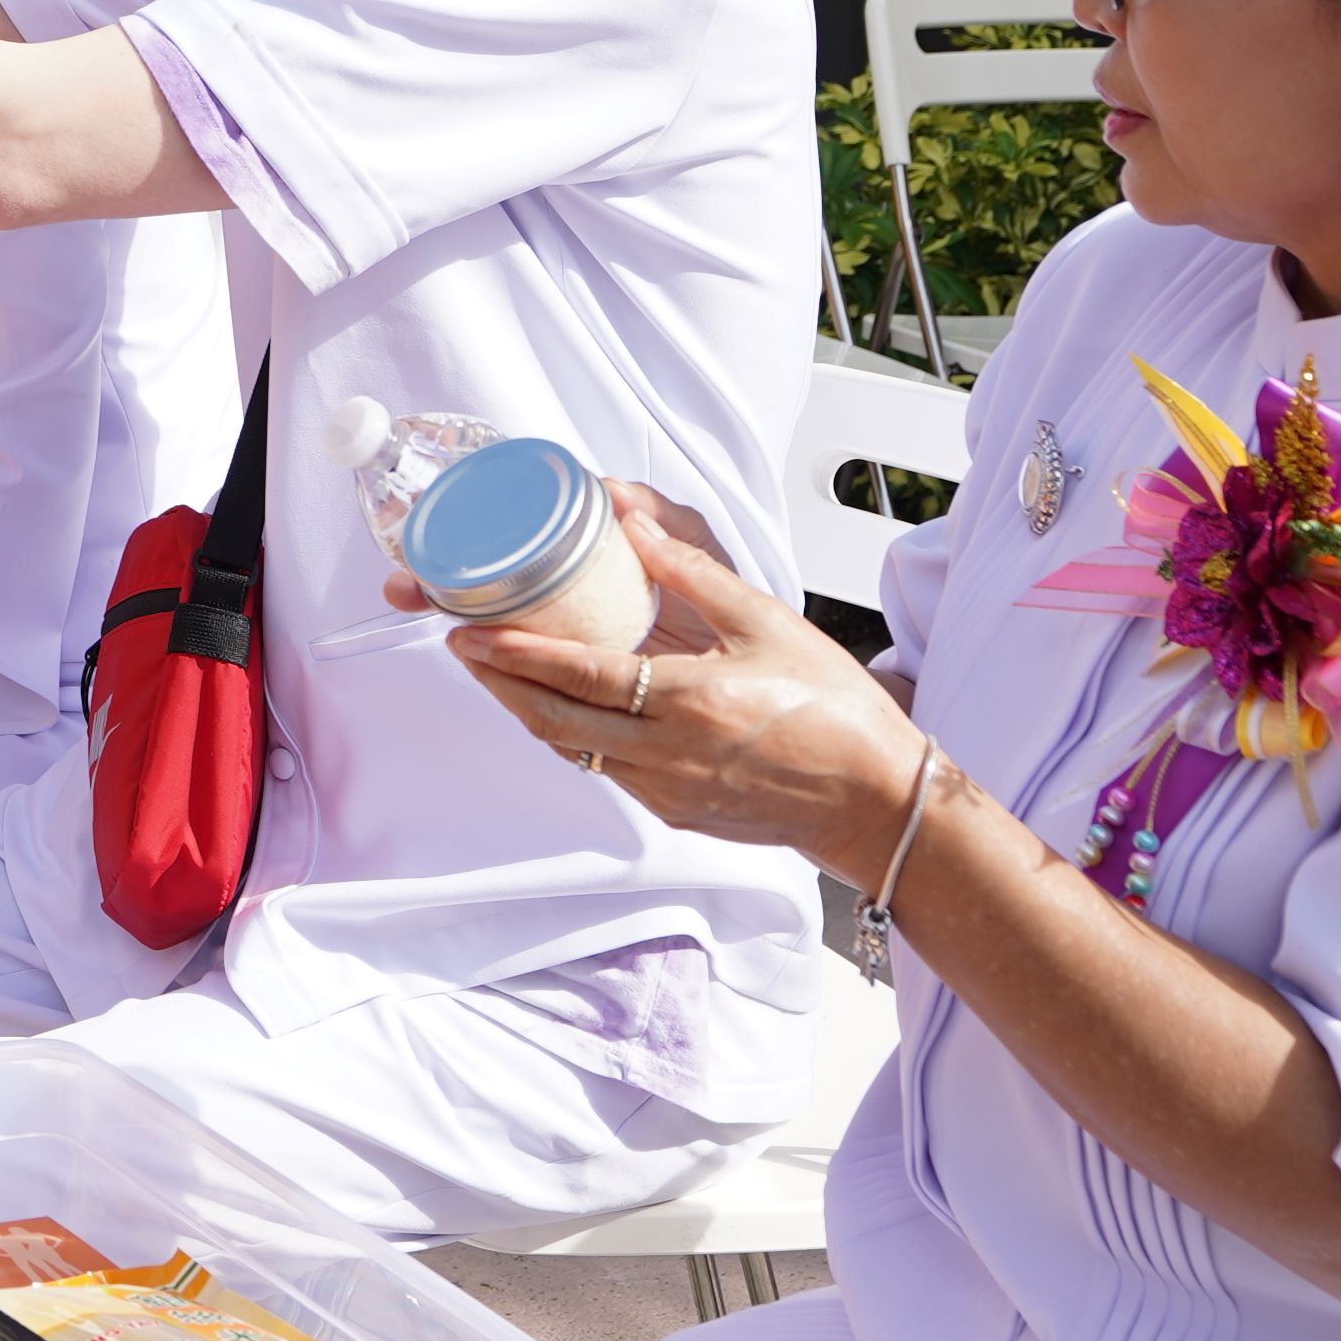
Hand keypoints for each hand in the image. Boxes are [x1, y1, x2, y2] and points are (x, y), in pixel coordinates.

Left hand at [409, 494, 917, 866]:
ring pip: (573, 750)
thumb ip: (693, 574)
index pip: (578, 675)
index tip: (469, 630)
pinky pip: (606, 771)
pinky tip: (562, 709)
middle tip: (463, 646)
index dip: (516, 653)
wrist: (877, 802)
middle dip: (499, 683)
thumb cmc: (835, 710)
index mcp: (690, 701)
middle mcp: (668, 754)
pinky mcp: (675, 813)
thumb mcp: (767, 624)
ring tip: (498, 673)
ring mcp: (668, 791)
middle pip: (553, 721)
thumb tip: (635, 528)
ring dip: (529, 712)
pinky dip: (573, 737)